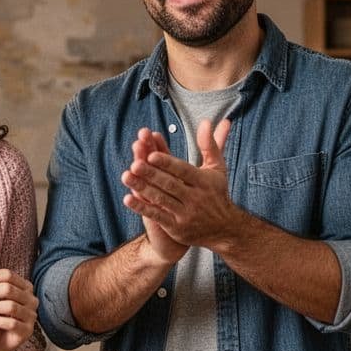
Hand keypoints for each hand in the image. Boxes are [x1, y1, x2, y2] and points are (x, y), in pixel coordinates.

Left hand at [122, 119, 240, 248]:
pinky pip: (157, 216)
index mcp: (204, 182)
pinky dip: (142, 207)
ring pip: (161, 199)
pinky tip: (127, 198)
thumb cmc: (217, 193)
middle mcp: (195, 198)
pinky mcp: (177, 228)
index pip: (183, 170)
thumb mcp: (217, 168)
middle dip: (151, 174)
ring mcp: (185, 214)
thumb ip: (210, 144)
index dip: (167, 163)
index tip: (152, 155)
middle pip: (170, 184)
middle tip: (134, 164)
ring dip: (142, 188)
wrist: (225, 229)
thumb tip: (206, 121)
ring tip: (126, 176)